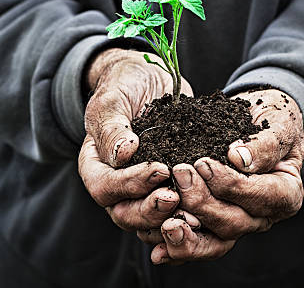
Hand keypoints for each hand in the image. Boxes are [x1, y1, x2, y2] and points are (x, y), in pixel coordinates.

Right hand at [79, 48, 192, 230]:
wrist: (147, 80)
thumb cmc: (124, 85)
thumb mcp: (113, 99)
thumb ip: (112, 127)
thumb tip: (122, 154)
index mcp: (95, 166)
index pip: (105, 187)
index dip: (130, 184)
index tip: (160, 169)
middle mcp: (115, 185)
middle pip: (125, 214)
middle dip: (152, 210)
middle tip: (177, 197)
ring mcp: (141, 193)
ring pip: (150, 224)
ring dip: (172, 222)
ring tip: (195, 214)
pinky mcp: (167, 190)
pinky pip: (173, 217)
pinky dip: (188, 219)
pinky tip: (207, 214)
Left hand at [150, 88, 303, 263]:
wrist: (258, 122)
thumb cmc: (272, 120)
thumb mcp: (279, 124)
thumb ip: (266, 143)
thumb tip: (240, 159)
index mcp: (285, 194)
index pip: (260, 197)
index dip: (231, 185)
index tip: (203, 164)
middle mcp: (261, 217)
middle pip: (233, 224)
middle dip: (203, 203)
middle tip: (180, 175)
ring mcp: (235, 224)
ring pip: (214, 243)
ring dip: (188, 235)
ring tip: (166, 222)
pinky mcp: (212, 226)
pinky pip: (195, 244)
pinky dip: (175, 249)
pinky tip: (157, 251)